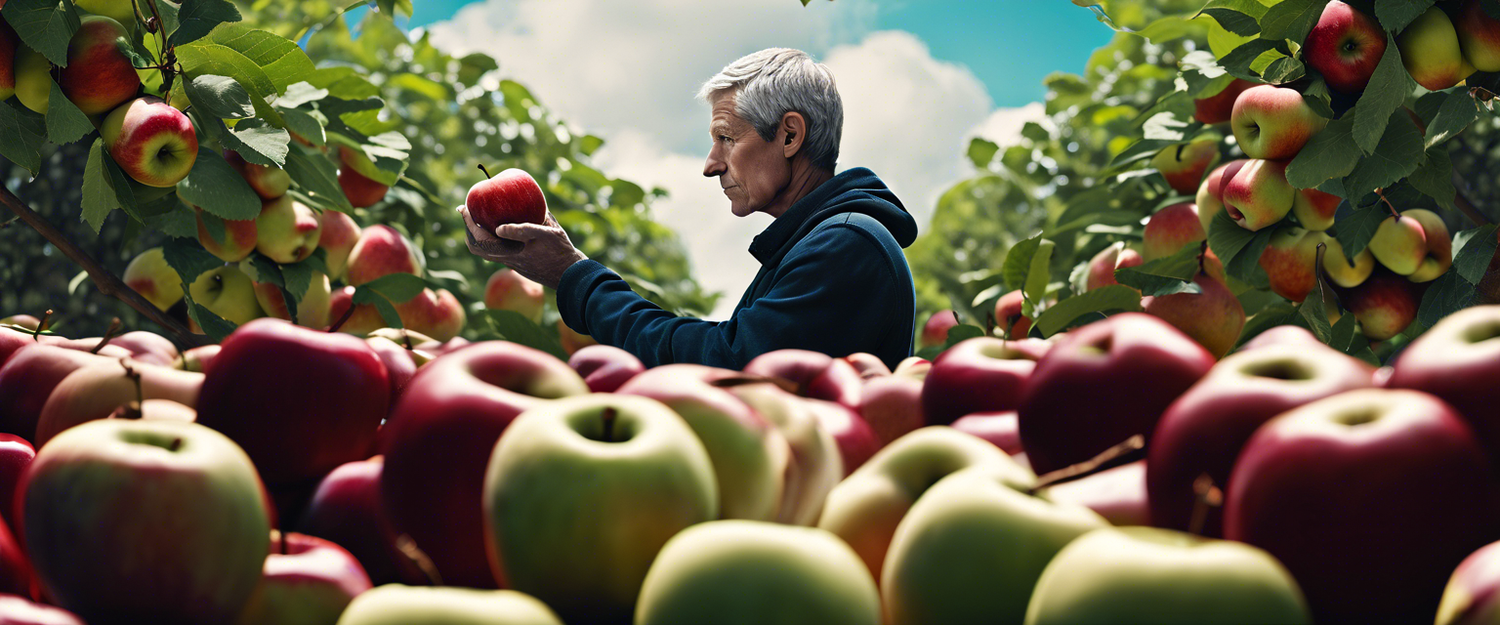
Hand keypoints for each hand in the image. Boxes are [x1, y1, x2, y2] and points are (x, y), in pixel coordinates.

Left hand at [460, 206, 587, 288]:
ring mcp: (511, 263)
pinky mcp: (517, 264)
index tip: (464, 207)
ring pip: (485, 252)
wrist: (570, 274)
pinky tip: (498, 227)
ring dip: (478, 235)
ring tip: (479, 219)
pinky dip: (489, 238)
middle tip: (468, 211)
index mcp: (510, 253)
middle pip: (476, 248)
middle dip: (468, 229)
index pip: (479, 239)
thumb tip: (500, 227)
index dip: (468, 222)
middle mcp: (507, 260)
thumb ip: (524, 229)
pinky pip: (495, 252)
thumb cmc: (561, 252)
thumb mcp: (547, 234)